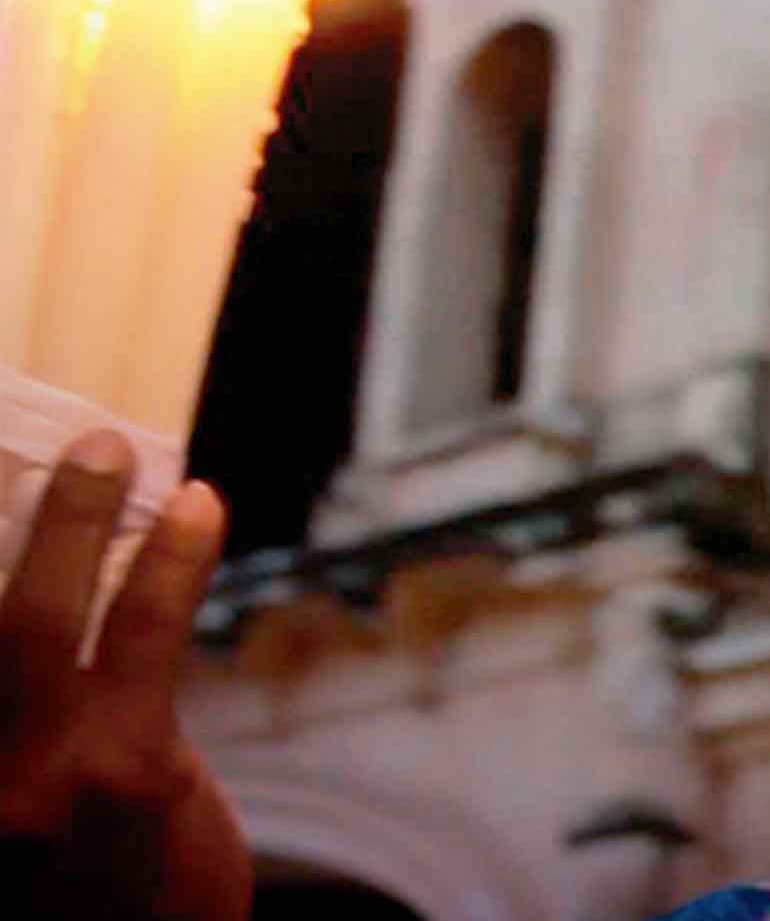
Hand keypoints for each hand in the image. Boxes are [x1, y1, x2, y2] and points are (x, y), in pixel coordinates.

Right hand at [0, 430, 251, 919]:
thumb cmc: (70, 875)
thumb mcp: (22, 789)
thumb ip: (32, 703)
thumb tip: (74, 570)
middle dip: (7, 528)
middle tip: (55, 448)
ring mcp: (29, 781)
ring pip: (30, 624)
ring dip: (71, 523)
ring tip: (110, 454)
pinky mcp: (126, 775)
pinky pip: (142, 642)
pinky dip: (169, 566)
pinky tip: (196, 512)